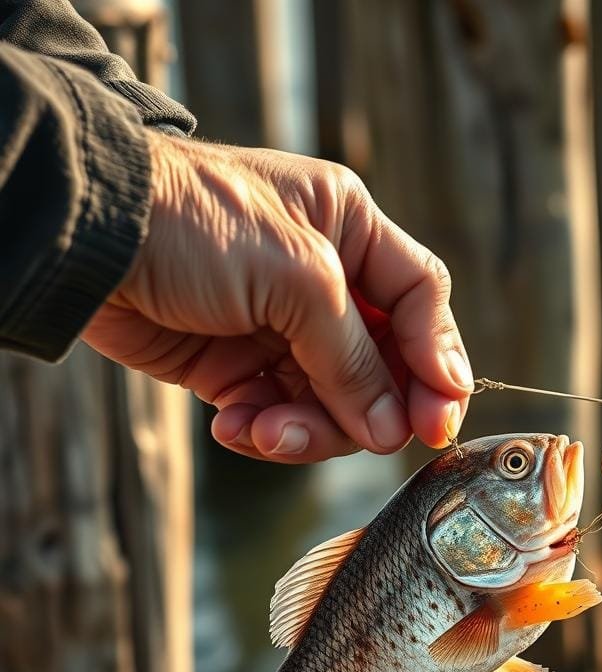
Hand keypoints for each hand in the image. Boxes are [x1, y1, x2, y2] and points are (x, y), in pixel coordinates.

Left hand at [83, 133, 472, 460]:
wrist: (82, 240)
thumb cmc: (194, 222)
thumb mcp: (298, 277)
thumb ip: (353, 357)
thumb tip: (392, 432)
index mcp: (350, 232)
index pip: (421, 301)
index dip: (439, 361)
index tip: (439, 420)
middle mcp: (324, 283)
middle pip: (382, 367)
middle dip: (368, 409)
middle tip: (365, 441)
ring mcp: (282, 330)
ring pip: (333, 404)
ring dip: (307, 430)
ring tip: (264, 431)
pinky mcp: (239, 369)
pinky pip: (279, 418)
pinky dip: (262, 432)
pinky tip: (231, 425)